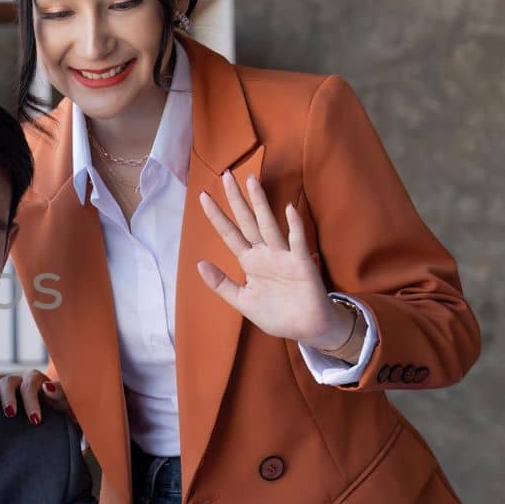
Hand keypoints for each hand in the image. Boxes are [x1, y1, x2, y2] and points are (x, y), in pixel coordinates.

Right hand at [0, 367, 68, 424]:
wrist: (51, 425)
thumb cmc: (60, 416)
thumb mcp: (68, 409)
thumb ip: (62, 397)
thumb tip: (47, 388)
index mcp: (39, 384)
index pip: (34, 384)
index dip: (32, 398)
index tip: (35, 419)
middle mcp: (19, 382)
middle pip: (11, 381)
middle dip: (10, 396)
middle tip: (11, 414)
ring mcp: (4, 386)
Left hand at [196, 172, 352, 350]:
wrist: (306, 329)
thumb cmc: (276, 313)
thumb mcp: (242, 300)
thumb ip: (221, 284)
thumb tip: (198, 264)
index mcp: (249, 262)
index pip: (229, 234)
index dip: (216, 216)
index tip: (202, 196)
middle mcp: (265, 253)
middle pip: (247, 221)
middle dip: (237, 200)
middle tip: (226, 175)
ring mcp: (283, 256)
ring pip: (269, 225)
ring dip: (261, 204)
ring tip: (252, 182)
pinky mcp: (302, 264)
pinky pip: (297, 242)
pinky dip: (294, 226)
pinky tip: (288, 209)